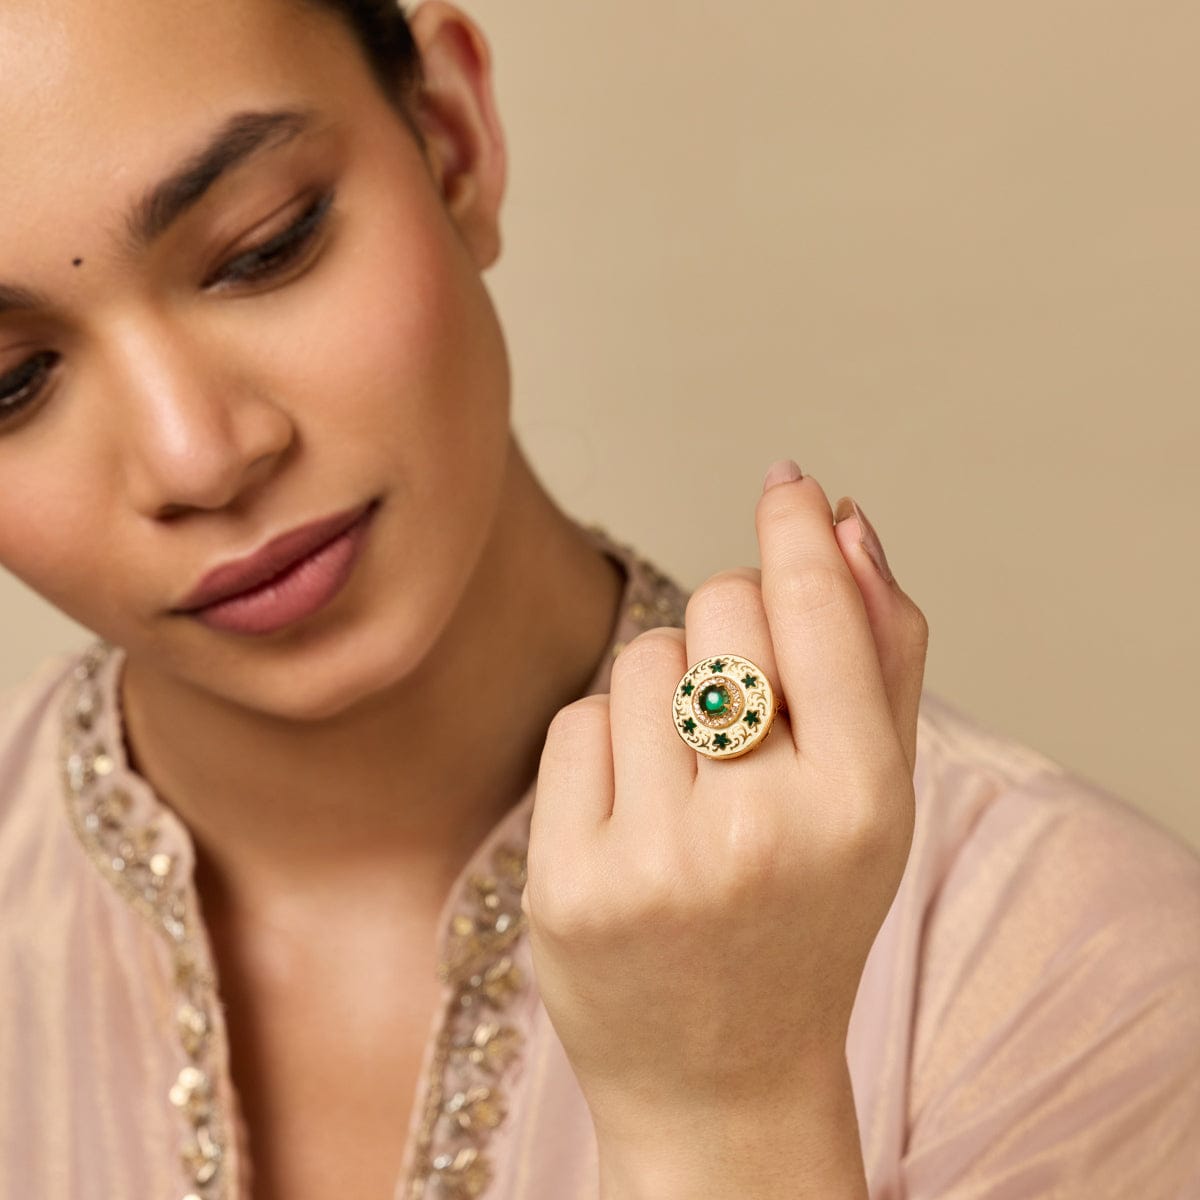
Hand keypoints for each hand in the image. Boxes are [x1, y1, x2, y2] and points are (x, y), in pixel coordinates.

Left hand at [522, 464, 928, 1188]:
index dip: (794, 532)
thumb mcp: (876, 796)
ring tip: (691, 779)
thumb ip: (881, 653)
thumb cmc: (808, 914)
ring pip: (641, 658)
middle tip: (744, 708)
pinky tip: (633, 813)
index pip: (815, 612)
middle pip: (719, 613)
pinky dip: (606, 743)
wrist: (721, 1077)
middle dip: (731, 631)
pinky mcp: (568, 884)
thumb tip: (842, 520)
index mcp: (861, 806)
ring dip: (665, 690)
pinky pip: (577, 720)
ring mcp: (653, 862)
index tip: (786, 485)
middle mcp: (760, 832)